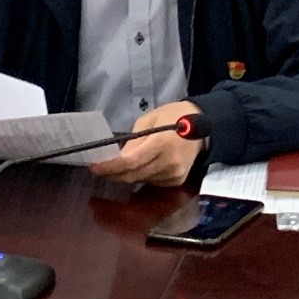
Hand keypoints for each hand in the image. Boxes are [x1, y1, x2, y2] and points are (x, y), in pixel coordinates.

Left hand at [89, 101, 204, 186]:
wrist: (204, 126)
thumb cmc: (174, 116)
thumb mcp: (150, 119)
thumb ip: (133, 139)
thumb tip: (118, 156)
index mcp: (162, 143)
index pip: (130, 162)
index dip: (110, 167)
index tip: (94, 166)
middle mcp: (169, 163)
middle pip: (133, 175)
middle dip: (113, 173)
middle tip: (98, 168)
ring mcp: (174, 175)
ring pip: (140, 180)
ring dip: (126, 175)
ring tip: (116, 166)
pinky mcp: (176, 181)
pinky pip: (151, 182)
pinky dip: (140, 175)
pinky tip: (138, 166)